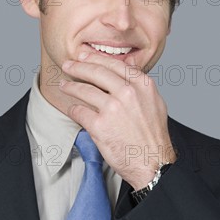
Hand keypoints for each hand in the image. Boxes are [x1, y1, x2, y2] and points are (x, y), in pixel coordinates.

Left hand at [59, 52, 176, 188]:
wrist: (153, 163)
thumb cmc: (153, 137)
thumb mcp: (155, 103)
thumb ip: (140, 87)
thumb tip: (126, 75)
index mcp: (142, 85)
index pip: (115, 64)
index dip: (96, 58)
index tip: (84, 56)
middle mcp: (128, 93)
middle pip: (96, 72)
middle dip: (78, 66)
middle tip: (68, 64)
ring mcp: (113, 108)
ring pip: (84, 89)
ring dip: (71, 86)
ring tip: (64, 85)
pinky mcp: (100, 125)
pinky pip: (79, 111)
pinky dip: (73, 109)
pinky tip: (71, 108)